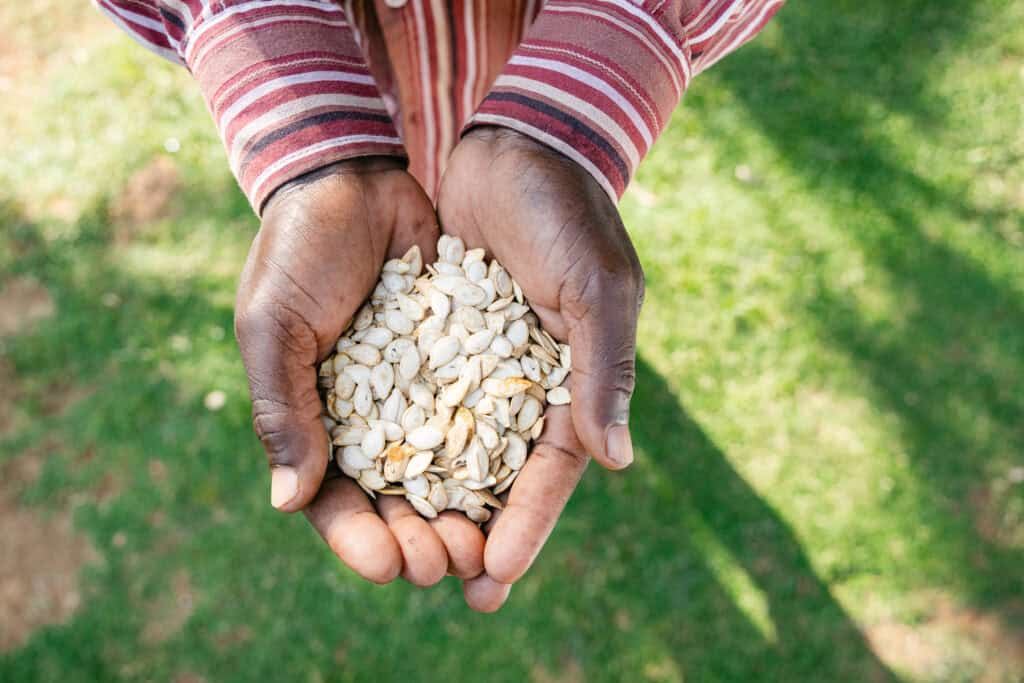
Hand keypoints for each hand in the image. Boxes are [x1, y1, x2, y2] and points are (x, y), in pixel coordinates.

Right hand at [235, 158, 484, 586]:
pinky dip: (496, 457)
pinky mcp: (464, 360)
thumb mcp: (273, 325)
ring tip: (484, 547)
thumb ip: (283, 409)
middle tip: (447, 565)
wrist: (353, 176)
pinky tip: (516, 489)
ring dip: (463, 514)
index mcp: (315, 418)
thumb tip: (289, 502)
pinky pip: (482, 417)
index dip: (359, 539)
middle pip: (398, 500)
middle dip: (420, 540)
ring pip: (445, 472)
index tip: (387, 567)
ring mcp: (421, 391)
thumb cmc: (297, 250)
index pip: (334, 500)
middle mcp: (372, 415)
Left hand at [437, 127, 644, 610]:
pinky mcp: (436, 337)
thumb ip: (603, 372)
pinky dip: (398, 440)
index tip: (494, 579)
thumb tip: (617, 461)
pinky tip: (372, 478)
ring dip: (431, 501)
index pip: (551, 472)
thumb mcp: (597, 289)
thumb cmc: (567, 213)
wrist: (514, 143)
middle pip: (498, 476)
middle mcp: (522, 383)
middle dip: (475, 532)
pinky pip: (416, 400)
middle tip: (446, 587)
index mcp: (571, 381)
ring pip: (452, 449)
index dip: (526, 527)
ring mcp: (476, 364)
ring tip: (401, 550)